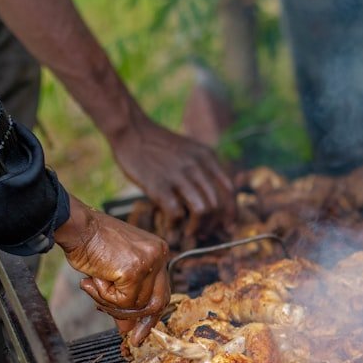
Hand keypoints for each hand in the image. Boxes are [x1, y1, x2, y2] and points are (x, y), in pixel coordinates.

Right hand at [54, 196, 169, 343]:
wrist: (76, 227)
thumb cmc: (91, 245)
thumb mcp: (115, 275)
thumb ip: (126, 299)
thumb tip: (129, 330)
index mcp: (158, 253)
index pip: (162, 292)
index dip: (150, 315)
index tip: (141, 333)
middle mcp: (160, 255)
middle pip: (157, 301)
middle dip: (139, 320)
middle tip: (129, 334)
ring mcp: (149, 262)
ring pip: (136, 304)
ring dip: (110, 302)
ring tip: (95, 284)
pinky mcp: (134, 270)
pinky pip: (122, 301)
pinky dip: (104, 296)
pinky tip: (94, 279)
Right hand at [109, 117, 234, 243]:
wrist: (131, 130)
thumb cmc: (159, 144)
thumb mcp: (190, 149)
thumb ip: (205, 168)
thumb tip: (215, 198)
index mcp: (207, 157)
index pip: (229, 190)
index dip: (231, 212)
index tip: (227, 225)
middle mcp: (197, 166)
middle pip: (217, 205)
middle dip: (213, 224)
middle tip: (204, 233)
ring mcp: (179, 175)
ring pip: (202, 211)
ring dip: (198, 228)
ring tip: (190, 233)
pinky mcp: (159, 185)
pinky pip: (176, 213)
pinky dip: (175, 224)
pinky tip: (170, 225)